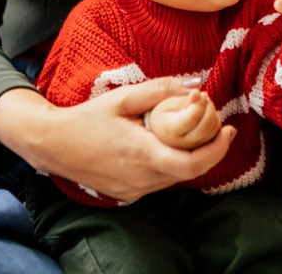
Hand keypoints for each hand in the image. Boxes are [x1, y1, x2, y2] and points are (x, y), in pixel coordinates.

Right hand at [0, 77, 235, 203]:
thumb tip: (196, 85)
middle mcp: (140, 179)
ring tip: (193, 132)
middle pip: (188, 171)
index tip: (229, 129)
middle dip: (207, 149)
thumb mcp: (123, 97)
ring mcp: (133, 190)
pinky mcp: (127, 195)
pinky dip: (170, 165)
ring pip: (175, 178)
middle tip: (217, 126)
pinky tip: (166, 146)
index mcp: (141, 154)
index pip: (192, 164)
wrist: (52, 144)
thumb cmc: (87, 118)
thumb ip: (161, 90)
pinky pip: (159, 182)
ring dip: (189, 158)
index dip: (217, 150)